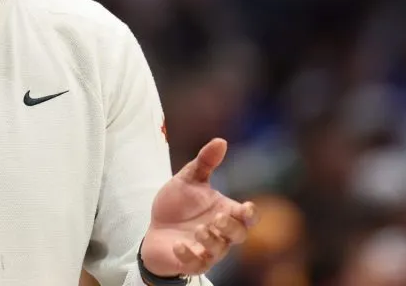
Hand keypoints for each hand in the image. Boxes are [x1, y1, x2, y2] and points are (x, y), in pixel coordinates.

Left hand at [140, 138, 257, 276]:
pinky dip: (189, 255)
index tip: (246, 207)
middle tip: (217, 218)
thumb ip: (204, 163)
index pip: (247, 217)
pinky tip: (179, 245)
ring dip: (211, 241)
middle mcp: (220, 233)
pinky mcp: (190, 262)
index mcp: (225, 212)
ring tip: (199, 230)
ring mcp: (206, 250)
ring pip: (219, 250)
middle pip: (238, 235)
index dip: (250, 214)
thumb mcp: (187, 180)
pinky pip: (196, 264)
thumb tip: (221, 141)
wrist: (155, 229)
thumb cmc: (177, 206)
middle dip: (231, 228)